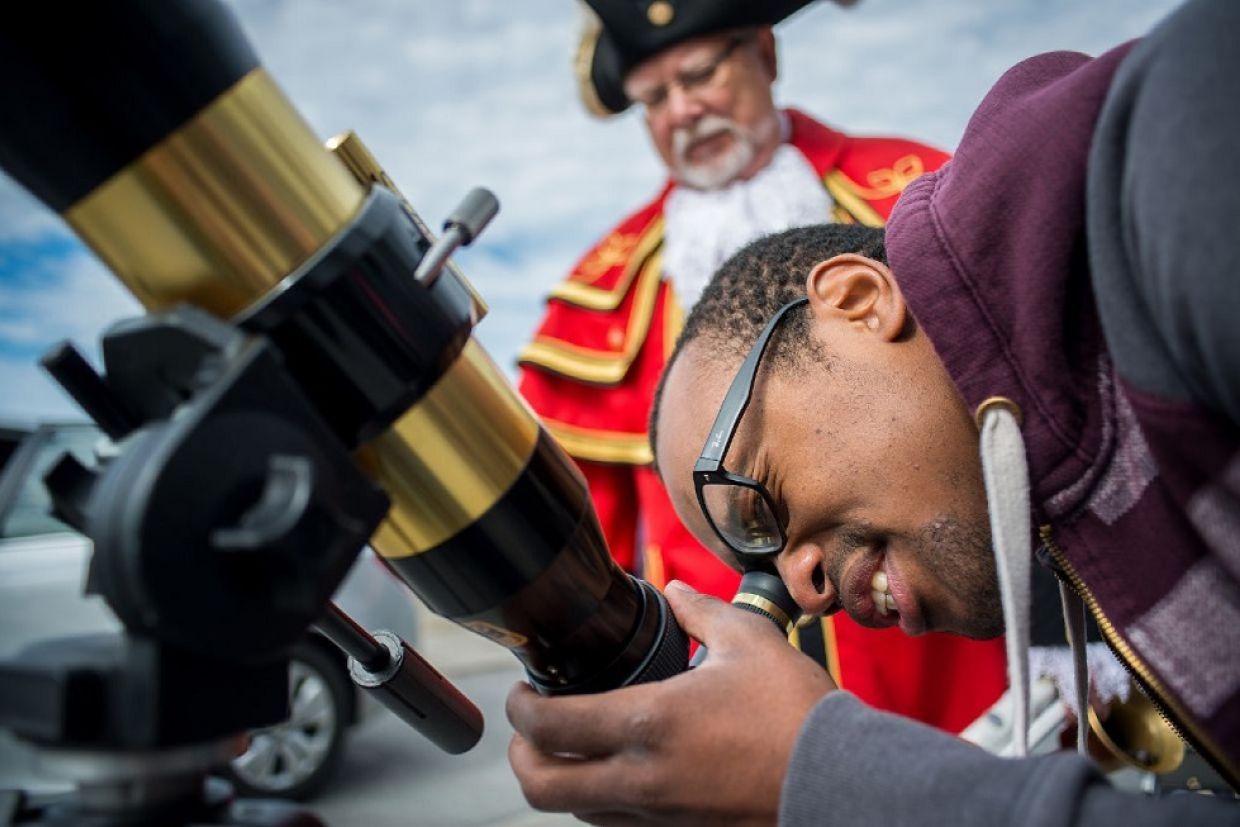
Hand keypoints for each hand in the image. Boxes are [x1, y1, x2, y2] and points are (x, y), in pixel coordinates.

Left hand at [506, 580, 836, 825]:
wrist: (842, 782)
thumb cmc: (795, 712)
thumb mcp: (748, 640)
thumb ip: (701, 610)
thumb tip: (675, 590)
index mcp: (648, 723)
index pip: (548, 726)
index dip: (518, 708)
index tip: (521, 690)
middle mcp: (642, 779)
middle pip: (541, 787)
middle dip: (519, 755)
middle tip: (528, 727)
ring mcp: (660, 817)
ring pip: (578, 812)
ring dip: (561, 781)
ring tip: (571, 748)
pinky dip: (602, 805)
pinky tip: (618, 777)